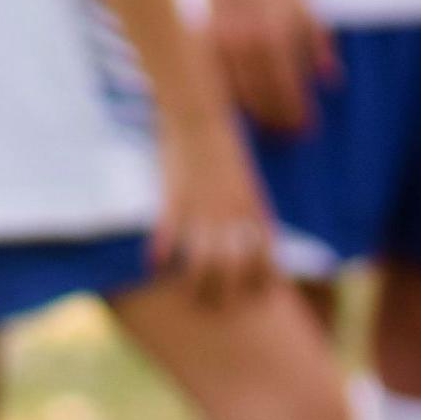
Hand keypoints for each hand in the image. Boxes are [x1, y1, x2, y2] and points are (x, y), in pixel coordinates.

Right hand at [154, 109, 276, 304]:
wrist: (201, 118)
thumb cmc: (225, 151)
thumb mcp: (249, 185)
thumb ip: (253, 216)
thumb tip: (259, 241)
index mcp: (254, 210)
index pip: (266, 259)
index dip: (262, 283)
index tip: (256, 296)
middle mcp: (231, 216)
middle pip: (235, 271)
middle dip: (226, 293)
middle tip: (216, 301)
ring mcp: (203, 211)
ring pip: (202, 264)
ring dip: (195, 283)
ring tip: (188, 290)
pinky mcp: (174, 203)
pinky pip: (167, 239)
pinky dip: (160, 257)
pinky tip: (154, 265)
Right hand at [208, 0, 336, 131]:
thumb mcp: (307, 10)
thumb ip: (319, 47)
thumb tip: (332, 82)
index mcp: (277, 37)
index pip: (288, 90)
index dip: (298, 114)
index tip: (307, 130)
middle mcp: (249, 44)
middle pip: (263, 99)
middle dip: (278, 122)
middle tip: (289, 138)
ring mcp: (223, 43)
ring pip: (237, 95)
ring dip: (254, 116)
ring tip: (268, 129)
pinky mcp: (205, 41)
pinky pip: (217, 79)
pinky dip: (231, 97)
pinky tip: (241, 108)